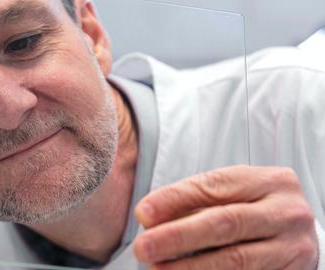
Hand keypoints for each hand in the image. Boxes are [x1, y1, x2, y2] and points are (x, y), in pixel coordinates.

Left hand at [133, 165, 317, 268]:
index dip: (174, 200)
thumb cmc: (254, 210)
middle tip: (143, 247)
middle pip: (225, 223)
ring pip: (236, 259)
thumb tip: (147, 217)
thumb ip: (193, 201)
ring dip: (191, 267)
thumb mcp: (231, 195)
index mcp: (269, 181)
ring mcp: (293, 248)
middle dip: (178, 236)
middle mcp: (286, 213)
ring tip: (158, 269)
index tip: (142, 214)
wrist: (299, 237)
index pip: (213, 187)